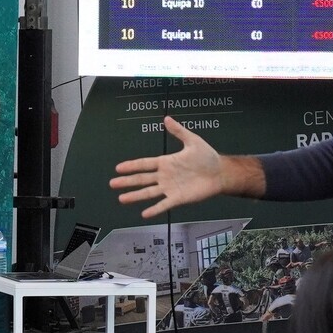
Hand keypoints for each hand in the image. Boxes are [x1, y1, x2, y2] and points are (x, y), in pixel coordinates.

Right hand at [110, 117, 228, 217]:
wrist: (220, 172)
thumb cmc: (207, 157)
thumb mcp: (192, 141)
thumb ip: (179, 131)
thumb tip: (167, 118)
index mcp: (166, 162)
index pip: (144, 164)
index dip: (132, 166)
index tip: (119, 167)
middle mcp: (164, 176)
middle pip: (142, 179)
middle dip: (127, 181)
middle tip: (113, 183)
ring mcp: (170, 188)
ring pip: (149, 192)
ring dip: (135, 196)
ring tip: (122, 199)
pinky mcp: (178, 198)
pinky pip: (164, 204)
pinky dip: (154, 209)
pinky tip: (144, 213)